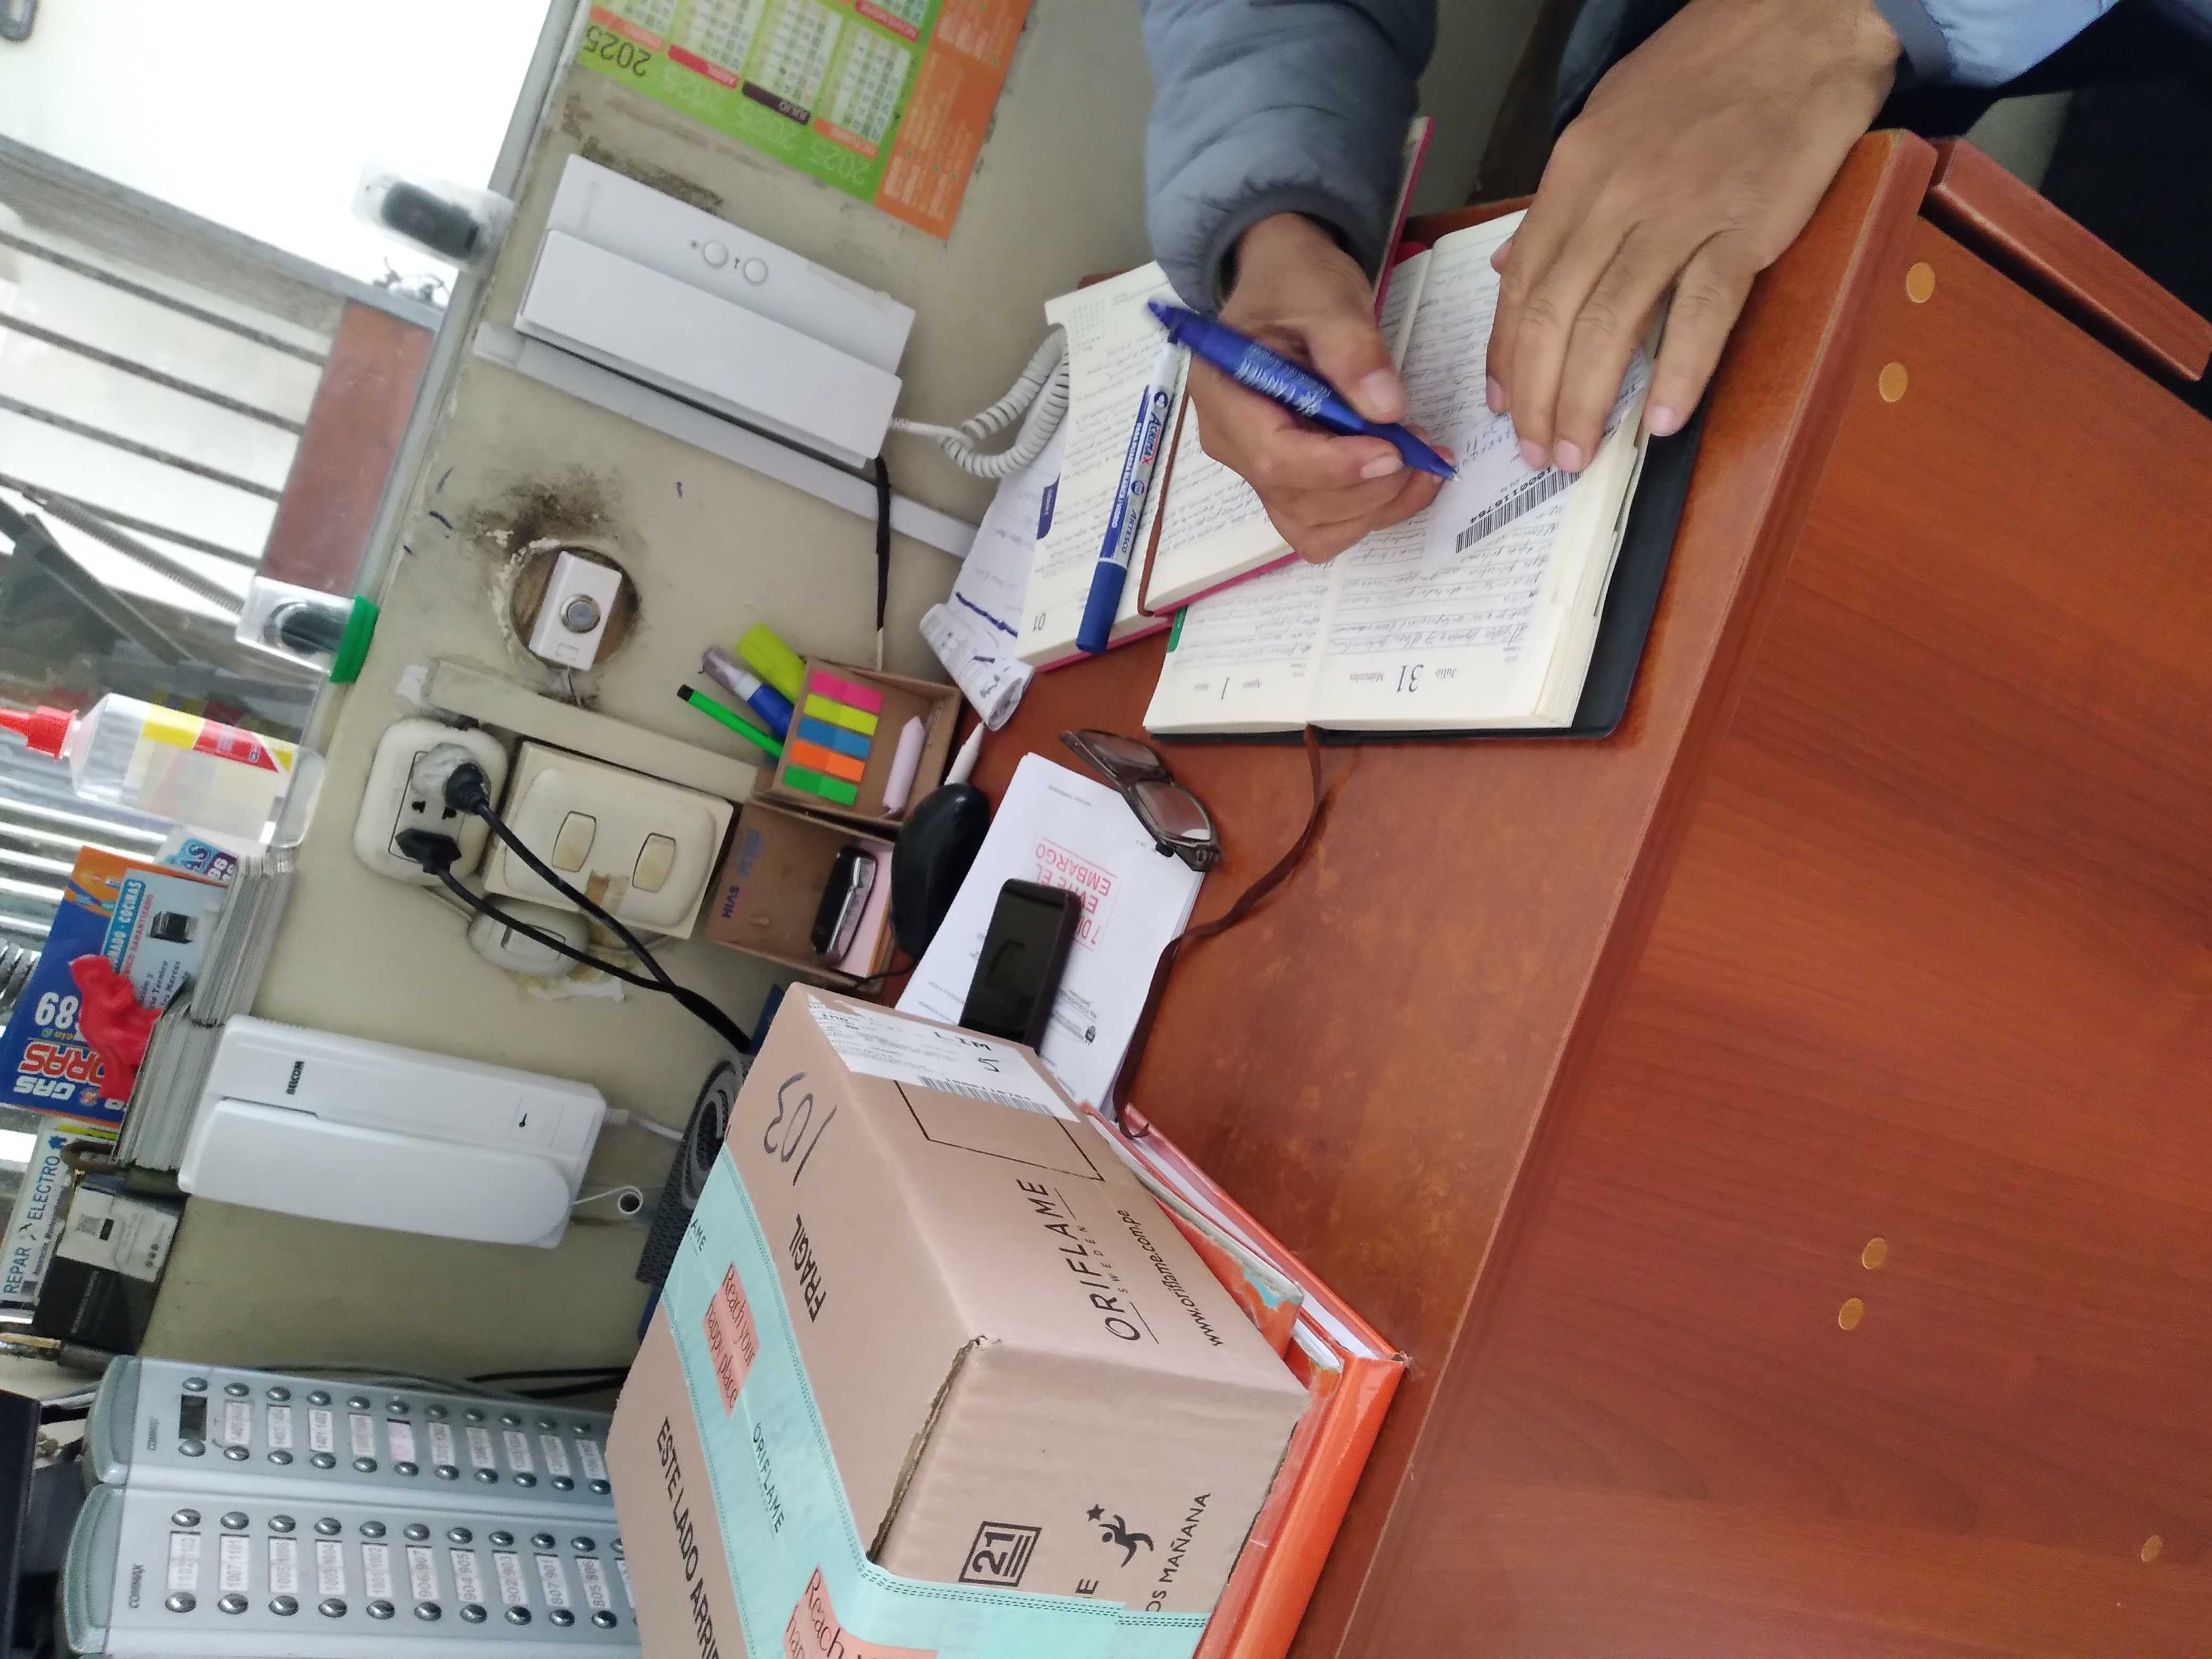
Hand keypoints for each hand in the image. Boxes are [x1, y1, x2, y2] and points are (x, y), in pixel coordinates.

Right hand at [1195, 214, 1447, 561]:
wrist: (1287, 284)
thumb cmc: (1297, 283)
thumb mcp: (1326, 296)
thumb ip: (1352, 350)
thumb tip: (1385, 408)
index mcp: (1225, 395)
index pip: (1275, 458)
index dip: (1337, 467)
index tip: (1395, 451)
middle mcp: (1232, 444)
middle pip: (1297, 502)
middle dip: (1368, 488)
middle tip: (1422, 449)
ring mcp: (1256, 469)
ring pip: (1312, 527)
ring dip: (1375, 508)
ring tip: (1422, 463)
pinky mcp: (1286, 481)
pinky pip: (1323, 525)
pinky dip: (1370, 511)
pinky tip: (1405, 477)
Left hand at [1486, 0, 1899, 470]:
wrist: (1799, 23)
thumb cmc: (1703, 72)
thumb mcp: (1604, 121)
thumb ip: (1559, 202)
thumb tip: (1510, 266)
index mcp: (1575, 174)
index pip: (1522, 287)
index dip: (1507, 358)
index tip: (1503, 407)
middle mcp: (1614, 197)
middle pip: (1555, 318)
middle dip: (1538, 399)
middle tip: (1537, 453)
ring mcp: (1679, 213)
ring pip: (1611, 327)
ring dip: (1588, 402)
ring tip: (1577, 454)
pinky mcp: (1745, 227)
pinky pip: (1701, 314)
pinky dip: (1677, 374)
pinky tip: (1659, 422)